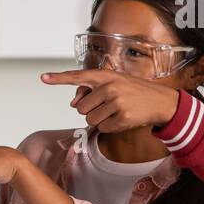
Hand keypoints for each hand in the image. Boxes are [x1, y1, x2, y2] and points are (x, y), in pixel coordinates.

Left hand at [41, 69, 180, 132]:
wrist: (161, 101)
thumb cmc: (132, 91)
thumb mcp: (113, 83)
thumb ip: (90, 90)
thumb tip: (73, 104)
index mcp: (105, 76)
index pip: (78, 76)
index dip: (58, 78)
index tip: (43, 78)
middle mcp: (109, 87)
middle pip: (80, 108)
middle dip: (90, 109)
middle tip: (107, 105)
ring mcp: (116, 102)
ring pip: (89, 119)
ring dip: (99, 119)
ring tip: (115, 111)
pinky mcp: (122, 118)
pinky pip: (102, 128)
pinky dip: (109, 127)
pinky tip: (122, 118)